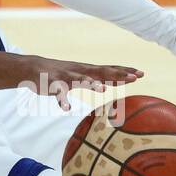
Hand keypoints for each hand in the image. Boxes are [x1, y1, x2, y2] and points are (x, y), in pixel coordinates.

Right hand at [24, 55, 143, 110]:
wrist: (34, 68)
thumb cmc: (64, 74)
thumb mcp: (85, 75)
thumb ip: (102, 77)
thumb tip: (123, 79)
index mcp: (88, 70)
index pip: (110, 69)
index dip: (125, 71)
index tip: (141, 73)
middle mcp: (80, 71)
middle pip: (101, 72)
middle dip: (117, 75)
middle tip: (133, 78)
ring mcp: (67, 77)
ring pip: (80, 79)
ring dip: (90, 83)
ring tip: (102, 89)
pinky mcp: (53, 85)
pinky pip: (58, 94)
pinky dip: (62, 100)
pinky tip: (66, 108)